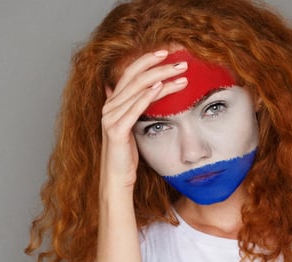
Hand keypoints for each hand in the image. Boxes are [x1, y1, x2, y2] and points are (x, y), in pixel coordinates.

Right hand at [100, 50, 187, 190]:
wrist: (117, 179)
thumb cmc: (126, 155)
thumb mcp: (129, 126)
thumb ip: (130, 107)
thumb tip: (131, 90)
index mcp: (113, 103)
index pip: (129, 73)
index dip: (146, 60)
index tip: (166, 52)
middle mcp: (109, 107)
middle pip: (135, 77)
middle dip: (159, 66)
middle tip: (181, 61)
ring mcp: (111, 118)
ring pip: (137, 90)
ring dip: (161, 78)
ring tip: (181, 74)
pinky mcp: (115, 130)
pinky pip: (133, 109)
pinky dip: (147, 96)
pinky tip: (160, 87)